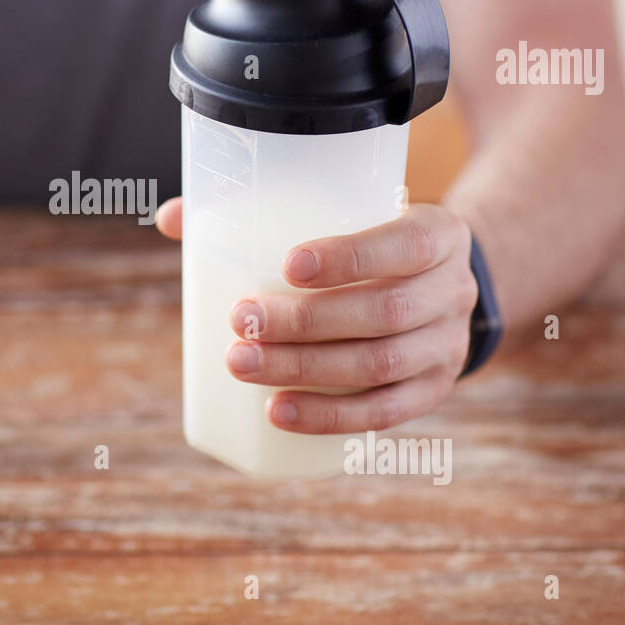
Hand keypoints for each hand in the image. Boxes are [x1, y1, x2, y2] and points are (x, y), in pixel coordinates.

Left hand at [155, 198, 475, 433]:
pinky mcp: (434, 390)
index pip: (405, 245)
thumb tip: (169, 217)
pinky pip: (385, 412)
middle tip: (240, 322)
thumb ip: (259, 208)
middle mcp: (455, 290)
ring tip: (242, 365)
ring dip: (307, 370)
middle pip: (385, 312)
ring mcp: (448, 346)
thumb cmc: (367, 239)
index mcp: (439, 234)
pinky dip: (330, 416)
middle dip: (306, 323)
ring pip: (381, 364)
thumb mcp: (343, 212)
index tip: (287, 264)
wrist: (437, 281)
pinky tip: (279, 413)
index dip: (351, 258)